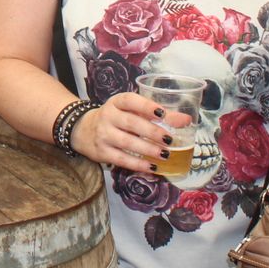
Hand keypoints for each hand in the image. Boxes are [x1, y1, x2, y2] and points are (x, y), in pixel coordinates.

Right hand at [70, 91, 187, 173]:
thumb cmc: (115, 118)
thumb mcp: (130, 111)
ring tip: (166, 154)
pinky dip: (138, 165)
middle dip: (152, 131)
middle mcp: (108, 116)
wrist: (82, 130)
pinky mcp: (102, 152)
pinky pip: (122, 159)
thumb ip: (157, 114)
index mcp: (116, 102)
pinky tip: (152, 167)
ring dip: (148, 149)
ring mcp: (103, 135)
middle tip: (169, 139)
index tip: (162, 113)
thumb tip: (186, 120)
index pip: (130, 100)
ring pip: (127, 142)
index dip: (146, 106)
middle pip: (131, 123)